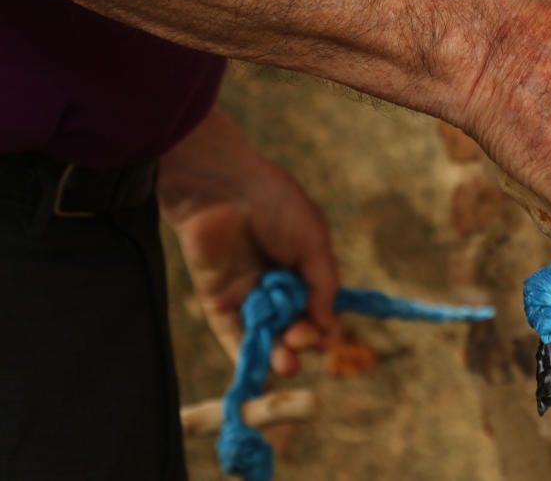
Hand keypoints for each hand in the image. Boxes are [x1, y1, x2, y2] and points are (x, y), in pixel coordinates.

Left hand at [158, 109, 338, 374]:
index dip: (324, 329)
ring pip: (265, 335)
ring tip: (287, 362)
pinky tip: (261, 369)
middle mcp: (276, 284)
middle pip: (292, 325)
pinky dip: (245, 355)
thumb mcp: (313, 241)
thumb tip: (326, 327)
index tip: (327, 343)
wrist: (223, 187)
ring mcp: (247, 293)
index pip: (318, 309)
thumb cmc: (276, 205)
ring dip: (278, 353)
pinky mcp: (217, 299)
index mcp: (303, 267)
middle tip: (301, 339)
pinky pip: (231, 334)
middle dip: (301, 339)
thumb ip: (323, 284)